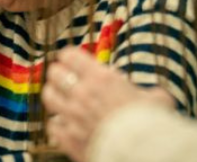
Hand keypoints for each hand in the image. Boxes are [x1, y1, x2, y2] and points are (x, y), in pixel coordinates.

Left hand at [41, 46, 173, 161]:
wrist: (145, 156)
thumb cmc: (152, 126)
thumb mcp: (158, 102)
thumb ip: (150, 94)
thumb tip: (155, 95)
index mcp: (101, 79)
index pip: (69, 55)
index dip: (69, 57)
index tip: (71, 60)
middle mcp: (81, 94)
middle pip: (54, 73)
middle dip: (58, 74)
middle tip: (65, 78)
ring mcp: (72, 116)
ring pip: (48, 96)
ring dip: (54, 96)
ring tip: (61, 98)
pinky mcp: (68, 138)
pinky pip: (53, 125)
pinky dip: (58, 124)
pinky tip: (66, 125)